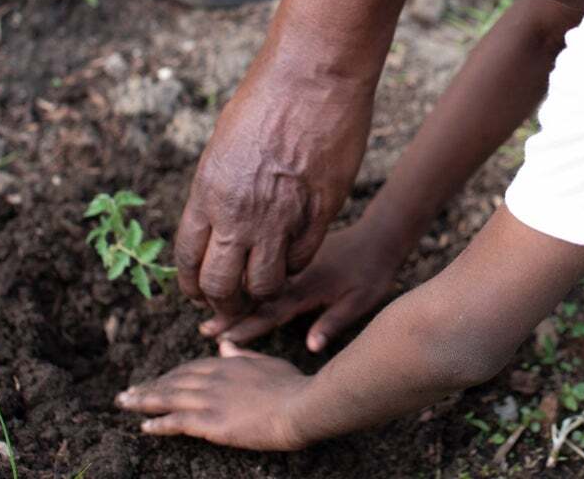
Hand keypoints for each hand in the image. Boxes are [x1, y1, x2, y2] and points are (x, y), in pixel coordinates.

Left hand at [116, 342, 311, 449]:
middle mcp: (214, 378)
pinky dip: (158, 423)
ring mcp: (210, 399)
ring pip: (168, 398)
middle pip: (173, 381)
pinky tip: (145, 427)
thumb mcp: (266, 362)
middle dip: (149, 386)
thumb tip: (224, 345)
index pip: (190, 368)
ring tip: (125, 404)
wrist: (300, 405)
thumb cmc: (292, 385)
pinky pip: (176, 421)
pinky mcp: (210, 421)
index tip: (156, 380)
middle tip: (128, 393)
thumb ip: (242, 354)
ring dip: (144, 401)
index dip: (170, 375)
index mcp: (228, 363)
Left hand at [175, 69, 372, 316]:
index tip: (200, 293)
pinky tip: (293, 254)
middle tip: (232, 303)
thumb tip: (219, 218)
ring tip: (265, 284)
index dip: (192, 286)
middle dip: (223, 303)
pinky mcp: (318, 213)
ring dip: (262, 291)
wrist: (313, 78)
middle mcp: (239, 213)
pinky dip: (294, 264)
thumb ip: (219, 188)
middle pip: (221, 286)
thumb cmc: (267, 97)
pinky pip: (301, 259)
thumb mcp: (224, 143)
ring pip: (264, 284)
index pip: (188, 260)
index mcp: (208, 192)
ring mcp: (280, 217)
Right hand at [198, 220, 404, 351]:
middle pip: (256, 296)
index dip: (248, 326)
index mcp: (308, 288)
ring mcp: (293, 264)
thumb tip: (311, 347)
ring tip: (205, 304)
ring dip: (232, 292)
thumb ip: (333, 322)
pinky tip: (229, 281)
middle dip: (229, 311)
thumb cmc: (373, 273)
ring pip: (256, 279)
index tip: (223, 337)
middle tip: (203, 327)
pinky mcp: (295, 256)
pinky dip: (246, 275)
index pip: (272, 311)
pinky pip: (265, 266)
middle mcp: (296, 275)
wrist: (380, 235)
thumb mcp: (360, 301)